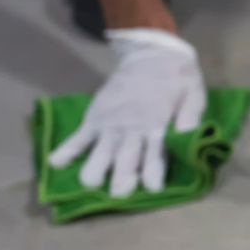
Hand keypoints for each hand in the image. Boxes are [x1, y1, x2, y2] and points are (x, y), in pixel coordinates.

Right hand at [49, 28, 207, 197]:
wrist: (151, 54)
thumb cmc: (177, 79)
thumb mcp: (194, 94)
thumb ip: (191, 117)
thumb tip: (191, 139)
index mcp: (157, 123)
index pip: (155, 153)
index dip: (153, 172)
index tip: (152, 188)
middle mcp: (131, 127)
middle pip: (125, 156)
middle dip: (122, 177)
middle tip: (118, 195)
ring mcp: (110, 123)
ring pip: (100, 151)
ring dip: (95, 168)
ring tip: (89, 184)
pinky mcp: (96, 117)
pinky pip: (79, 136)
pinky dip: (67, 150)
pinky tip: (55, 164)